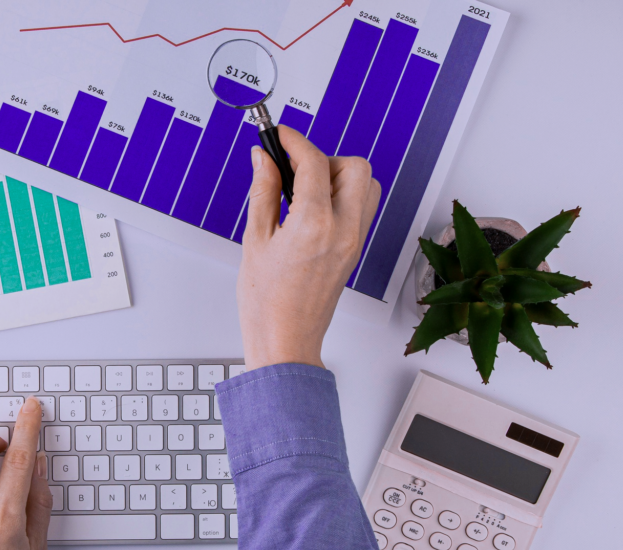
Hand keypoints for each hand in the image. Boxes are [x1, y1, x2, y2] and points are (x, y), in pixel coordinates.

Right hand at [238, 126, 380, 369]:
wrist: (285, 341)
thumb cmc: (267, 303)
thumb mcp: (255, 240)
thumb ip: (263, 192)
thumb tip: (264, 159)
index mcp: (314, 225)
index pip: (314, 163)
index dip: (295, 141)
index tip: (280, 136)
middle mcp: (343, 230)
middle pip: (354, 166)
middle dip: (323, 158)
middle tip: (293, 169)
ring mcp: (355, 240)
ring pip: (366, 184)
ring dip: (338, 176)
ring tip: (305, 191)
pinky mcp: (356, 250)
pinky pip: (362, 207)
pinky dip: (343, 196)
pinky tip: (314, 209)